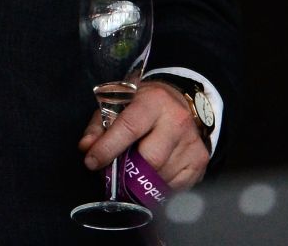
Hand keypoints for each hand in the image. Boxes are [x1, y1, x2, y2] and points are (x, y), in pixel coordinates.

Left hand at [78, 80, 210, 190]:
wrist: (181, 103)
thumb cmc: (144, 106)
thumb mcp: (119, 105)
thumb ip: (99, 125)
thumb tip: (87, 147)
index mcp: (154, 101)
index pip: (129, 128)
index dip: (108, 148)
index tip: (92, 162)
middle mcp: (177, 120)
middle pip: (149, 159)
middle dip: (128, 169)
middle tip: (117, 170)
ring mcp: (192, 142)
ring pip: (161, 176)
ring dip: (143, 180)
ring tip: (135, 169)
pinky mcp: (200, 160)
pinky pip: (175, 186)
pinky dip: (158, 186)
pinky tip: (153, 174)